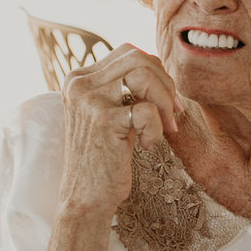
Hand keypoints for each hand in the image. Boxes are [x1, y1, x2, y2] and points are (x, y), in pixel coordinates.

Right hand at [57, 46, 180, 218]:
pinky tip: (145, 146)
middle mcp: (78, 83)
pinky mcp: (102, 120)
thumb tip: (160, 69)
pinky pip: (147, 109)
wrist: (86, 197)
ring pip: (143, 74)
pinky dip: (156, 129)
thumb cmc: (105, 158)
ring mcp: (88, 99)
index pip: (129, 52)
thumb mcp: (111, 114)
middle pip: (138, 57)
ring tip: (163, 127)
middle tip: (172, 114)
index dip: (157, 72)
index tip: (167, 101)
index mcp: (79, 78)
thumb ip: (124, 88)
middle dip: (165, 84)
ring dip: (163, 102)